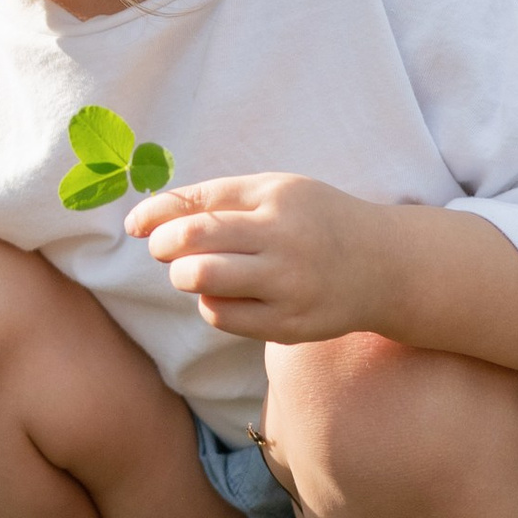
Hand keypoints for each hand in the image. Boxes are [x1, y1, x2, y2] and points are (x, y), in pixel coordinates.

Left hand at [124, 171, 387, 343]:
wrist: (382, 266)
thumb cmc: (314, 222)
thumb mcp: (276, 193)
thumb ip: (217, 201)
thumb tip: (147, 220)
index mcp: (277, 199)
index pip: (199, 204)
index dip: (156, 215)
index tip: (135, 226)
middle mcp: (284, 240)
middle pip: (194, 245)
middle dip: (165, 248)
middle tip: (165, 250)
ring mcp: (289, 286)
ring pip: (203, 283)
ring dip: (184, 277)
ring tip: (196, 271)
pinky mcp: (290, 325)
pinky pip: (223, 317)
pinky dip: (210, 304)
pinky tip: (227, 294)